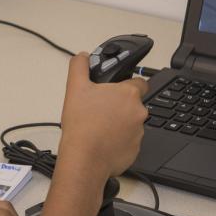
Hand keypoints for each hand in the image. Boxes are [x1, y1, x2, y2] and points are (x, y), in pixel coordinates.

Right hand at [58, 52, 148, 179]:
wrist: (84, 159)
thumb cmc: (82, 124)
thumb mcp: (75, 87)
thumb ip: (79, 66)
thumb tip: (83, 57)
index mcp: (129, 94)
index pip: (140, 82)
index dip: (127, 84)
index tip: (115, 90)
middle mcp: (139, 112)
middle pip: (134, 104)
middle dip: (120, 106)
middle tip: (100, 110)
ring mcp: (139, 133)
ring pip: (131, 123)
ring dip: (120, 124)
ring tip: (99, 128)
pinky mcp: (135, 151)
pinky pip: (128, 142)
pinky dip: (118, 141)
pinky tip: (103, 142)